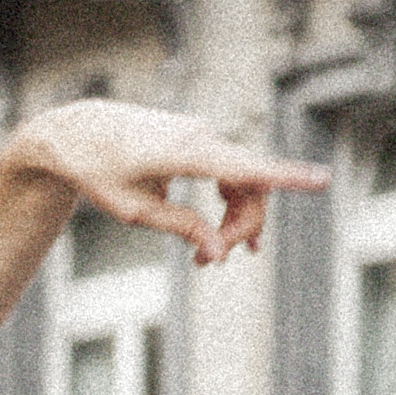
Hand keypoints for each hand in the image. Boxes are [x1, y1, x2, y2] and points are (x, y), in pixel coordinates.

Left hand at [10, 99, 324, 267]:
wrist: (74, 131)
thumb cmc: (98, 170)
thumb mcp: (135, 210)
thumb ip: (181, 228)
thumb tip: (218, 254)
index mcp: (183, 152)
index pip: (245, 167)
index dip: (286, 177)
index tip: (321, 180)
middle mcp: (200, 136)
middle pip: (249, 185)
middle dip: (241, 227)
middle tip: (208, 263)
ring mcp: (200, 134)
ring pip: (242, 180)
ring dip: (234, 219)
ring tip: (209, 258)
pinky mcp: (196, 139)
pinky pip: (229, 171)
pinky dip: (229, 201)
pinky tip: (223, 233)